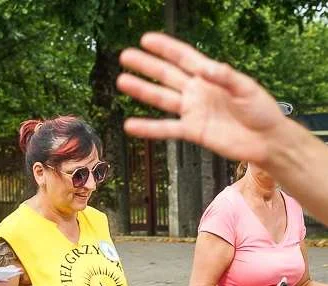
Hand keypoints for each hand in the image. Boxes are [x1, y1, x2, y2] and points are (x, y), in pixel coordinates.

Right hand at [117, 32, 286, 166]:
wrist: (266, 140)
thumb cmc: (262, 111)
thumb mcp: (248, 89)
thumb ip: (226, 77)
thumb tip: (206, 69)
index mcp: (211, 76)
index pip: (184, 58)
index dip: (166, 48)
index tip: (147, 39)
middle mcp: (197, 91)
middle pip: (167, 75)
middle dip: (146, 65)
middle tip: (126, 56)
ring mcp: (193, 111)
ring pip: (162, 99)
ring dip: (142, 90)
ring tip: (122, 81)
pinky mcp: (192, 131)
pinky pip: (166, 129)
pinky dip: (148, 128)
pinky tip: (131, 125)